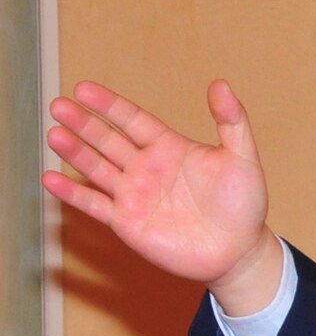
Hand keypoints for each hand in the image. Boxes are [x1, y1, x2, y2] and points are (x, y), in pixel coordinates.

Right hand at [43, 79, 284, 313]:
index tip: (84, 89)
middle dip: (83, 124)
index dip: (109, 105)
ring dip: (75, 153)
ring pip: (97, 168)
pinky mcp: (128, 222)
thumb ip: (232, 122)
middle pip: (108, 140)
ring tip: (54, 135)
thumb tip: (220, 84)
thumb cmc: (244, 205)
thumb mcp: (243, 158)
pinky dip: (73, 193)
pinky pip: (95, 205)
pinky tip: (51, 179)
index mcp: (169, 148)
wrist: (239, 251)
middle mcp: (146, 168)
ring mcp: (134, 195)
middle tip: (59, 106)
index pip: (133, 120)